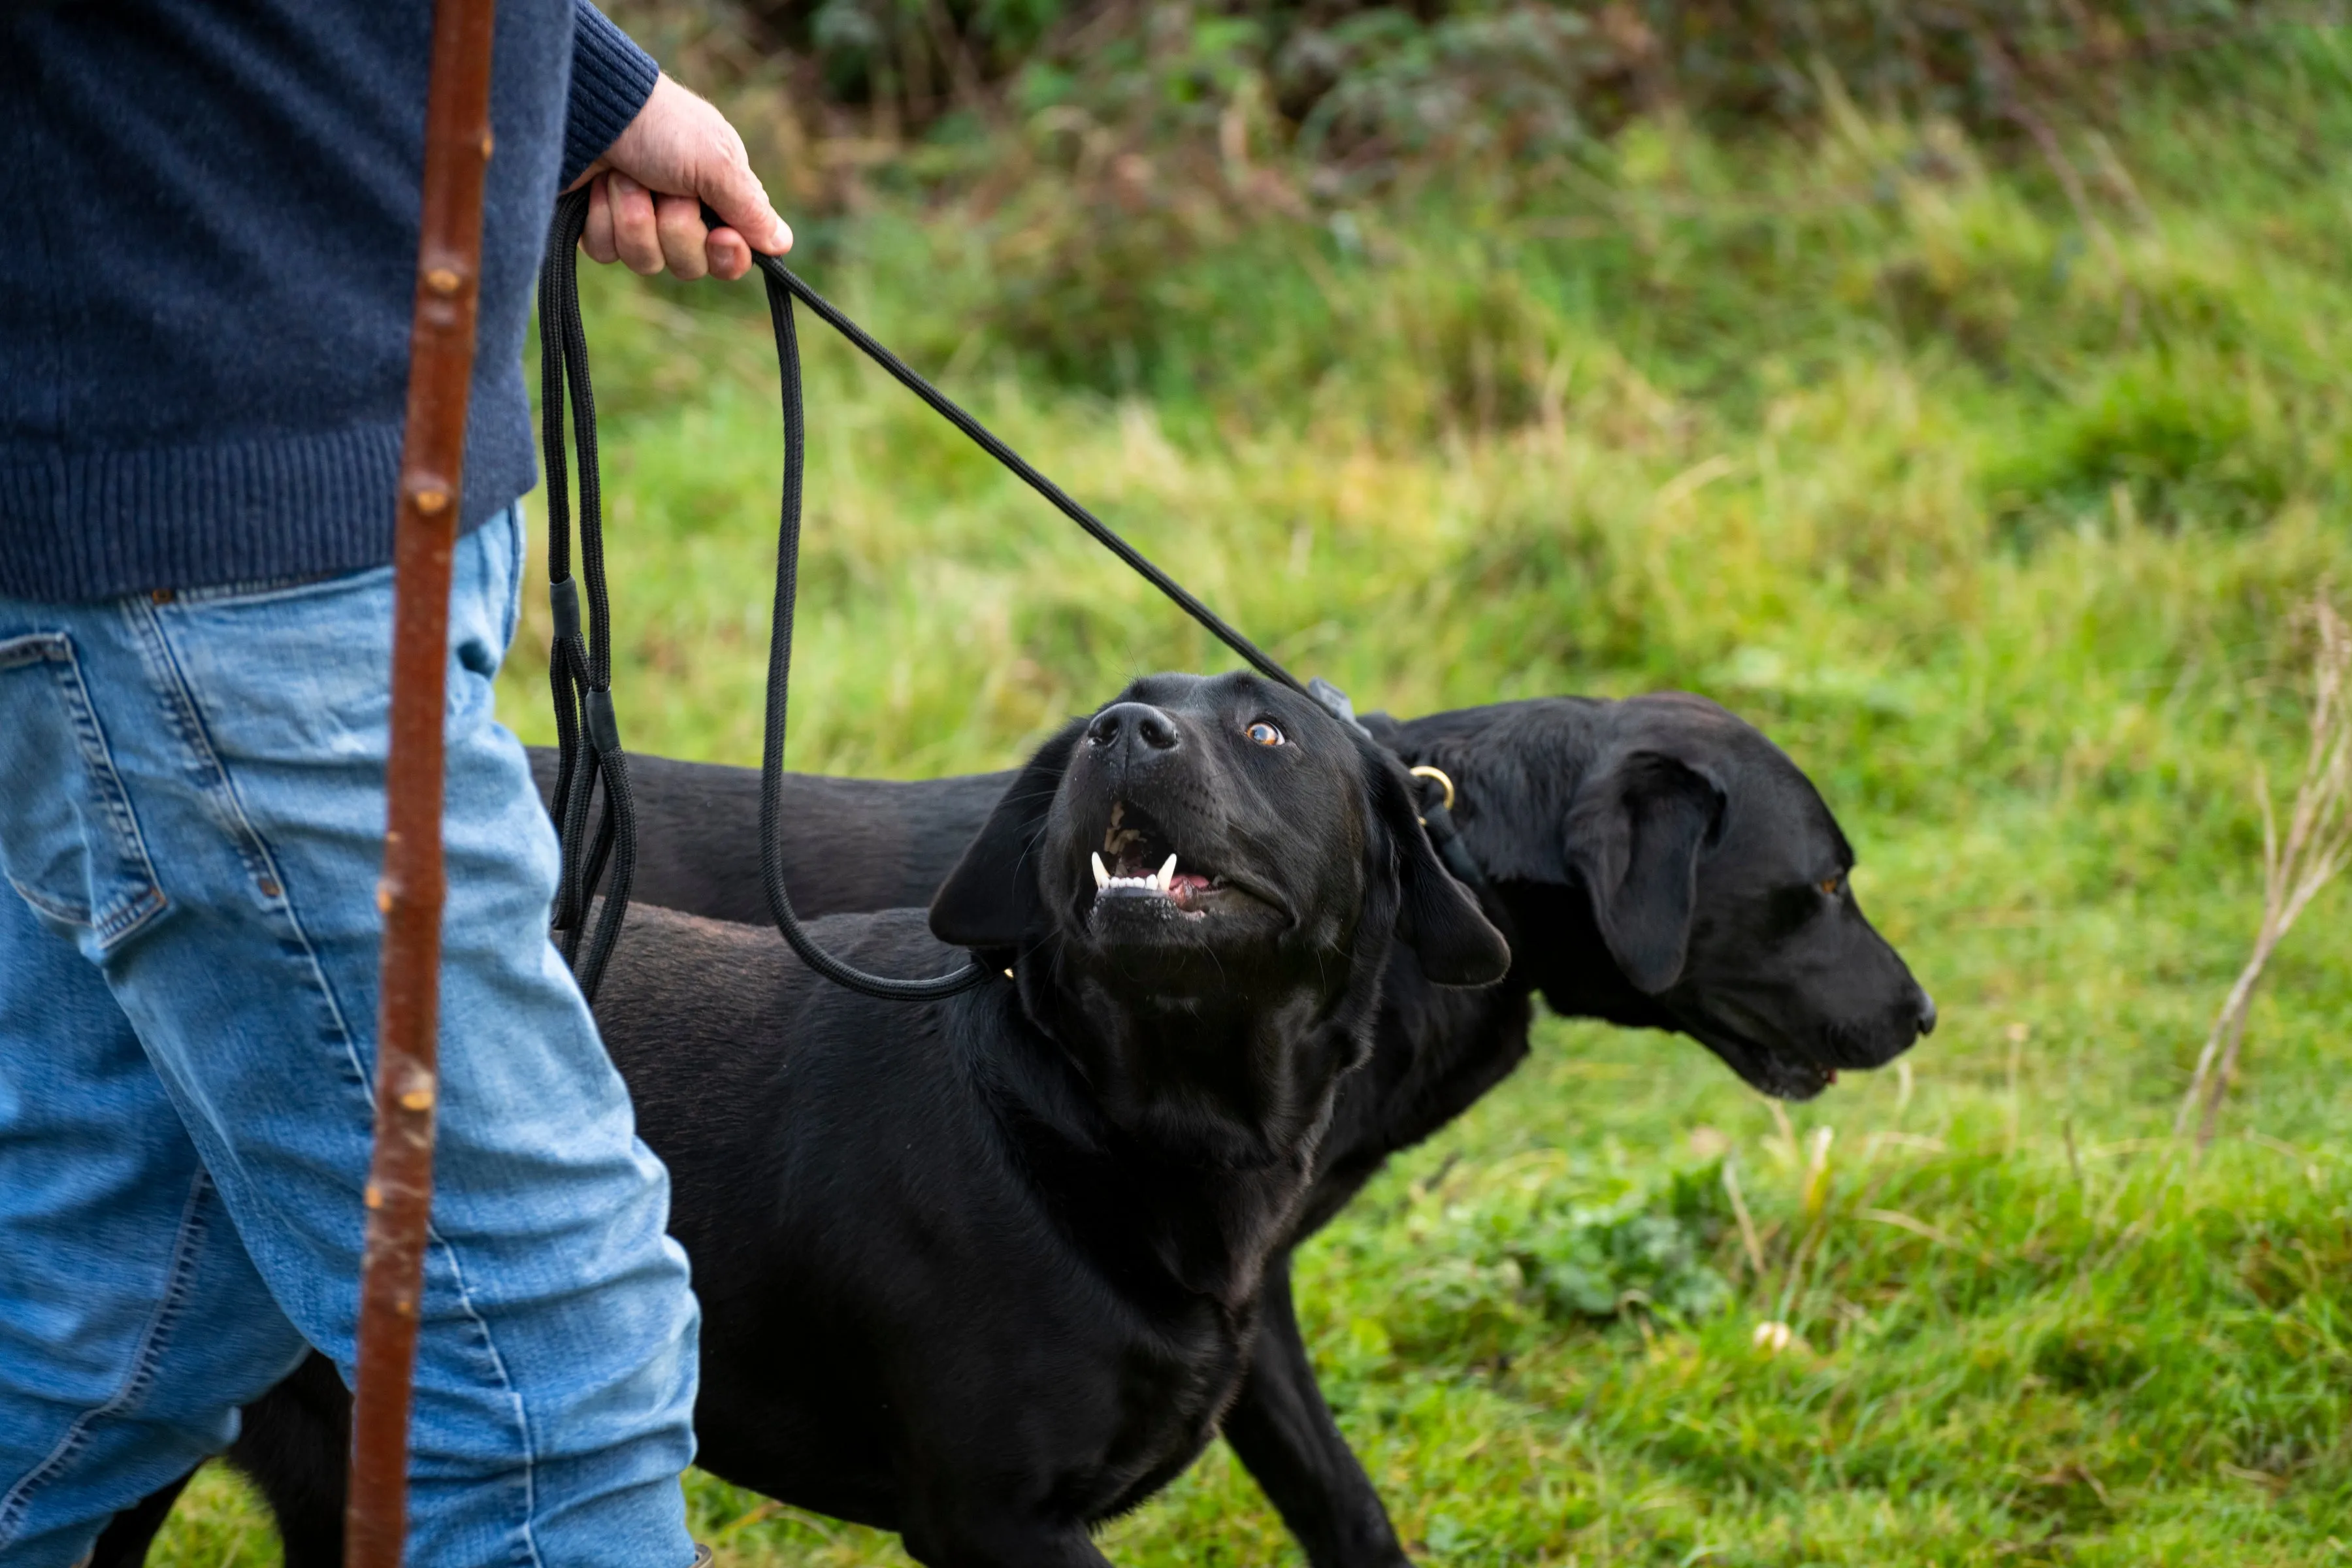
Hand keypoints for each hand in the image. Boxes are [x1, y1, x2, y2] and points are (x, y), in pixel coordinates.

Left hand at [569, 73, 791, 281]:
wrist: (590, 108)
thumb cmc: (660, 126)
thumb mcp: (717, 162)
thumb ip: (751, 208)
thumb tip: (782, 243)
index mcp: (717, 196)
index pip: (733, 257)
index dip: (727, 255)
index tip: (720, 236)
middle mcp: (681, 213)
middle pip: (689, 266)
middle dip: (674, 227)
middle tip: (663, 188)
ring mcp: (638, 220)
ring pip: (646, 263)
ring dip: (634, 219)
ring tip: (624, 178)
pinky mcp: (599, 225)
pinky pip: (607, 254)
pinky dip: (602, 220)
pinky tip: (598, 188)